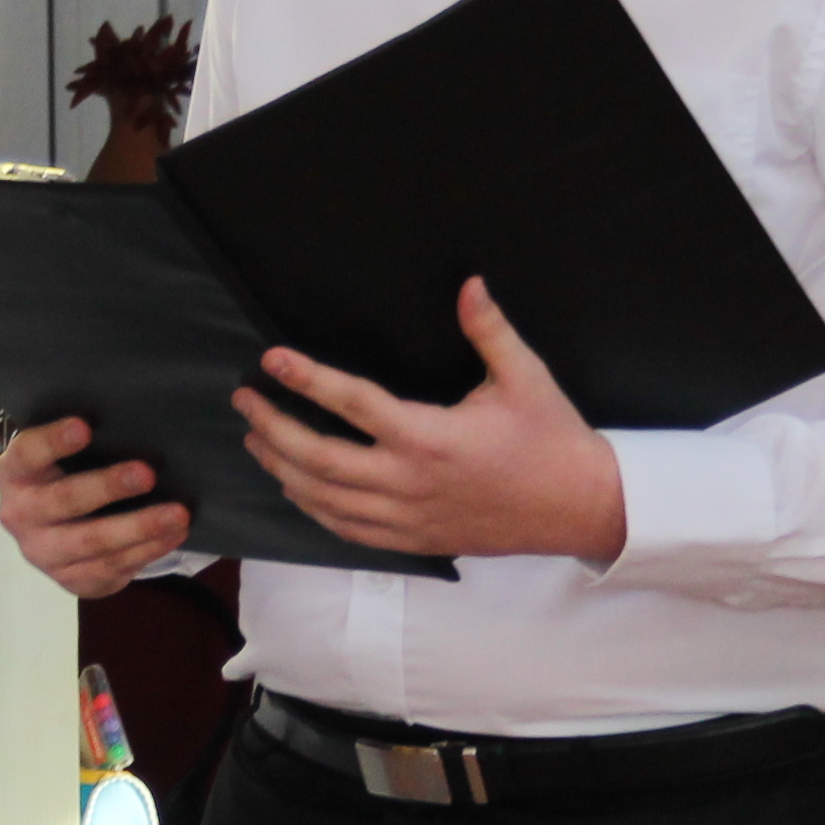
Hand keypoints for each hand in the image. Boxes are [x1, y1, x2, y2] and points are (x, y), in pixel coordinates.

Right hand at [0, 418, 189, 597]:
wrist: (54, 529)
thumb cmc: (67, 473)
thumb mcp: (62, 454)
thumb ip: (83, 440)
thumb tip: (136, 420)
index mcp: (16, 473)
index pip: (29, 454)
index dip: (54, 441)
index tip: (84, 427)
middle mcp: (21, 515)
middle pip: (64, 501)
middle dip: (108, 487)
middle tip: (147, 473)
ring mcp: (44, 553)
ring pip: (93, 543)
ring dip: (140, 528)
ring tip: (178, 514)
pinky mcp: (71, 580)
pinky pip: (112, 567)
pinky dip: (147, 551)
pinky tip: (173, 534)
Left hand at [234, 278, 627, 566]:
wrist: (580, 507)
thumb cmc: (552, 439)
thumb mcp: (525, 377)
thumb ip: (489, 329)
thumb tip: (469, 283)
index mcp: (430, 437)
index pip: (351, 403)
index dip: (305, 379)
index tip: (271, 360)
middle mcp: (409, 482)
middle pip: (319, 458)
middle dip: (273, 428)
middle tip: (244, 401)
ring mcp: (408, 518)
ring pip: (324, 499)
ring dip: (283, 469)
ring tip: (256, 440)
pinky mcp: (415, 541)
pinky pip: (348, 530)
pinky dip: (313, 509)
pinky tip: (296, 488)